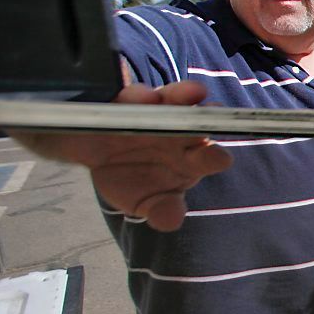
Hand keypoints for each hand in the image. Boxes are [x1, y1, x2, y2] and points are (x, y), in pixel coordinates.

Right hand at [10, 81, 232, 230]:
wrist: (94, 158)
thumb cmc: (132, 178)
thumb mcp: (144, 201)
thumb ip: (161, 210)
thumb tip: (171, 221)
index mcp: (192, 159)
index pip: (211, 157)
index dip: (215, 157)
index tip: (219, 159)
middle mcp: (182, 132)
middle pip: (200, 122)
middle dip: (209, 118)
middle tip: (215, 114)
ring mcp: (160, 111)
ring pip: (176, 99)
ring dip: (183, 95)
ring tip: (191, 93)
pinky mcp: (132, 98)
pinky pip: (136, 94)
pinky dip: (139, 94)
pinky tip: (142, 97)